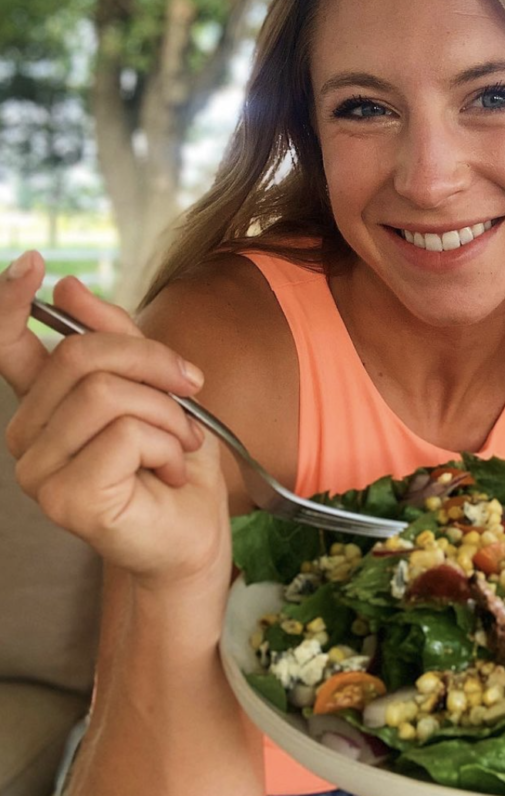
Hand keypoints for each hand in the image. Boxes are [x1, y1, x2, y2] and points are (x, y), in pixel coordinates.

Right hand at [1, 251, 229, 587]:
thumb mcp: (157, 384)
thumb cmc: (175, 462)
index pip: (6, 344)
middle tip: (190, 391)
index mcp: (46, 404)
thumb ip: (119, 338)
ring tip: (179, 444)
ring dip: (167, 413)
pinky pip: (125, 435)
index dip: (9, 300)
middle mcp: (28, 435)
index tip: (34, 264)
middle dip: (153, 364)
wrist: (194, 531)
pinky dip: (166, 446)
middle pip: (81, 356)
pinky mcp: (64, 498)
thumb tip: (68, 287)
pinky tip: (167, 473)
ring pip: (106, 394)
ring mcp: (38, 470)